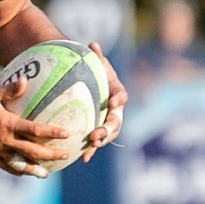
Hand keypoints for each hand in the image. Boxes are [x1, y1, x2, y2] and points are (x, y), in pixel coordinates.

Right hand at [0, 76, 73, 177]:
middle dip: (51, 154)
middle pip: (33, 151)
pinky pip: (8, 166)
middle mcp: (6, 141)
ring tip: (47, 173)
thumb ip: (9, 89)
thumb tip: (25, 80)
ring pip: (21, 164)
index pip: (35, 130)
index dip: (52, 132)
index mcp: (8, 124)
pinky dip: (19, 171)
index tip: (66, 133)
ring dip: (36, 169)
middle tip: (65, 154)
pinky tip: (26, 172)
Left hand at [77, 42, 128, 162]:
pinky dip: (91, 150)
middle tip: (97, 133)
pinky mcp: (99, 131)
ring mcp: (108, 122)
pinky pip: (97, 142)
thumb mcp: (94, 64)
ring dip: (101, 141)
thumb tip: (92, 44)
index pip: (121, 96)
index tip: (113, 102)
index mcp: (117, 94)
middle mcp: (116, 110)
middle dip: (108, 128)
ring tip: (91, 144)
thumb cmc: (92, 73)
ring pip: (108, 134)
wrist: (88, 86)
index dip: (118, 99)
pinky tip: (83, 158)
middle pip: (116, 121)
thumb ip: (96, 57)